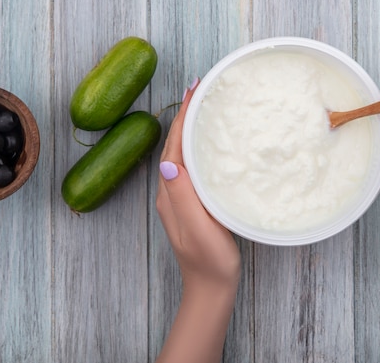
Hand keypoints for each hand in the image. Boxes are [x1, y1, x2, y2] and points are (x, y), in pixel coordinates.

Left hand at [156, 79, 240, 289]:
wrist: (210, 288)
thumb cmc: (210, 262)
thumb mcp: (199, 230)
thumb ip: (183, 199)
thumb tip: (168, 165)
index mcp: (172, 194)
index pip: (175, 146)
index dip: (184, 116)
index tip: (195, 90)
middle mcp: (172, 192)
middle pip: (176, 145)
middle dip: (187, 115)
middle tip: (202, 90)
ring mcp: (181, 197)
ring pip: (184, 153)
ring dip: (192, 128)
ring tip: (206, 108)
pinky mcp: (192, 203)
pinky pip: (193, 166)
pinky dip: (199, 147)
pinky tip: (211, 144)